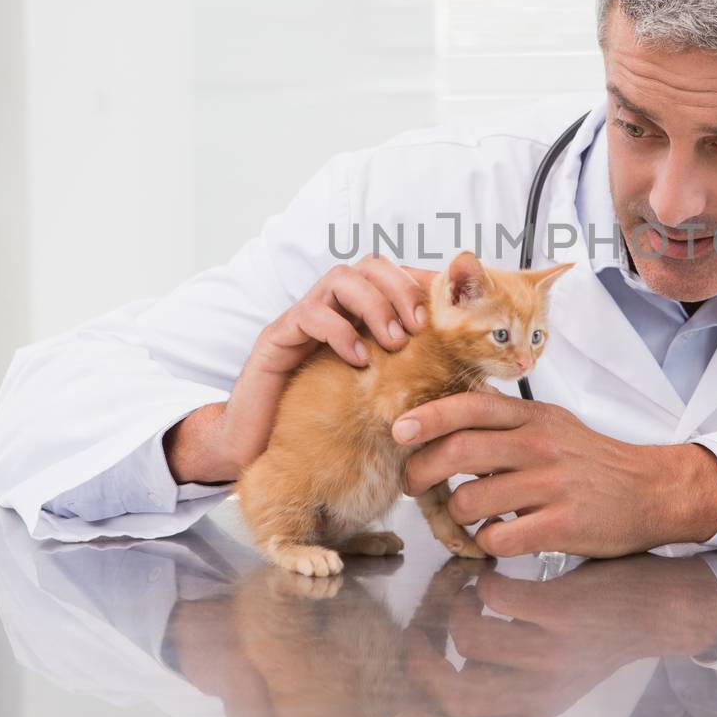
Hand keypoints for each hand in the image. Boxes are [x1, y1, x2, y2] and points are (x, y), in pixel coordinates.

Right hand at [166, 254, 436, 483]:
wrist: (258, 450)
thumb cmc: (319, 424)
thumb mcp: (371, 395)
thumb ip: (405, 376)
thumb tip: (458, 375)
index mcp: (353, 317)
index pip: (389, 275)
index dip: (419, 281)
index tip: (447, 305)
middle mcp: (328, 309)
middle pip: (368, 265)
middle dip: (401, 288)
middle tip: (420, 326)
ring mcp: (300, 319)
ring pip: (340, 279)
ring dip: (376, 305)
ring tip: (394, 342)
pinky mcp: (276, 338)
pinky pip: (310, 314)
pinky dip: (340, 331)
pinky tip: (356, 359)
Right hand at [391, 557, 716, 716]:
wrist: (659, 611)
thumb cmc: (597, 637)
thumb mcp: (552, 678)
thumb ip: (504, 682)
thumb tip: (445, 677)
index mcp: (535, 712)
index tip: (398, 715)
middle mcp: (542, 691)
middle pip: (457, 695)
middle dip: (422, 660)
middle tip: (419, 630)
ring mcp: (553, 653)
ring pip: (469, 639)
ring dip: (455, 608)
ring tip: (467, 591)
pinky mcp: (562, 613)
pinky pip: (495, 597)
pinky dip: (482, 580)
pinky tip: (492, 571)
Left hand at [393, 392, 716, 556]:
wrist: (653, 491)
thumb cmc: (594, 462)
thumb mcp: (552, 427)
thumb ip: (505, 424)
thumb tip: (443, 427)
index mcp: (534, 417)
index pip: (469, 406)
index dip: (427, 417)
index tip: (399, 431)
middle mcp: (540, 445)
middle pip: (458, 451)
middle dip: (421, 472)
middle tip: (412, 486)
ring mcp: (551, 485)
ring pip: (471, 500)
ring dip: (456, 516)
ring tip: (467, 518)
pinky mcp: (562, 525)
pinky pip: (498, 538)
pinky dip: (486, 543)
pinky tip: (497, 539)